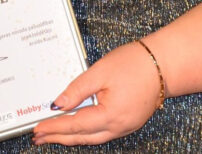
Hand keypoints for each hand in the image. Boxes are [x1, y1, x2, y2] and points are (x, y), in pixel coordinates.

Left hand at [30, 41, 162, 146]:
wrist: (164, 64)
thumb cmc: (135, 63)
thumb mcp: (100, 71)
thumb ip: (77, 89)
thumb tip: (57, 104)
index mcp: (111, 115)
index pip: (75, 125)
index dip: (54, 128)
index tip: (37, 129)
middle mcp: (119, 126)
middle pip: (82, 137)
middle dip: (58, 138)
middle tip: (37, 137)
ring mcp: (126, 127)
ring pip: (93, 138)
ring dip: (71, 137)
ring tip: (52, 135)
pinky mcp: (129, 123)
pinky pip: (103, 133)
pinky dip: (86, 133)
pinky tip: (76, 129)